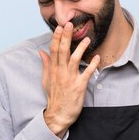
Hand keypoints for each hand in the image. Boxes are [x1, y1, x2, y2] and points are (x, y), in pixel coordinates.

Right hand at [39, 22, 99, 137]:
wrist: (58, 115)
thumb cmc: (54, 97)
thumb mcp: (46, 80)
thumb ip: (45, 65)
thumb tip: (41, 51)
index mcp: (53, 70)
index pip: (53, 50)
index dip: (56, 38)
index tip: (59, 27)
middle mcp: (60, 73)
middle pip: (63, 51)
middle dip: (66, 36)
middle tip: (70, 24)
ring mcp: (70, 79)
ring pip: (74, 59)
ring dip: (81, 48)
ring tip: (87, 39)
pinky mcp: (79, 87)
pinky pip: (86, 73)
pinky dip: (92, 65)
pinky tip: (97, 58)